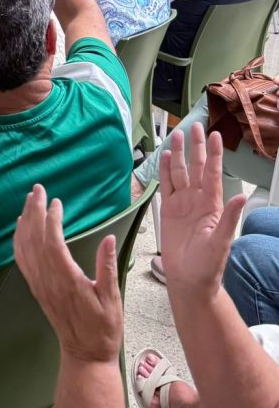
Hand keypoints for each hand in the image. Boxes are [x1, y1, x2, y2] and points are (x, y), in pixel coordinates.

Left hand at [13, 185, 121, 363]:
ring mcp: (40, 285)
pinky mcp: (37, 289)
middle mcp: (48, 281)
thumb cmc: (102, 329)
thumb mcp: (112, 299)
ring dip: (25, 222)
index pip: (53, 243)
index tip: (57, 202)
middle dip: (35, 212)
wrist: (85, 355)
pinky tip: (20, 227)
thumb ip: (108, 267)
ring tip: (29, 201)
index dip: (52, 220)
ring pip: (25, 248)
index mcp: (68, 281)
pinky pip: (22, 260)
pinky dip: (18, 240)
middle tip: (38, 189)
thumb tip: (109, 238)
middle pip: (35, 240)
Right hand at [159, 123, 245, 299]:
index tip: (216, 135)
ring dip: (179, 154)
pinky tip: (165, 157)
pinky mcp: (169, 211)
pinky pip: (166, 186)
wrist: (189, 281)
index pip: (212, 173)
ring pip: (180, 173)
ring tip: (178, 135)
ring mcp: (183, 204)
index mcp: (212, 205)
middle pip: (196, 167)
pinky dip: (165, 171)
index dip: (214, 154)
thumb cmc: (208, 266)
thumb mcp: (221, 243)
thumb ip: (230, 218)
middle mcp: (198, 200)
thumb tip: (242, 197)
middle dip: (197, 147)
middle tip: (196, 126)